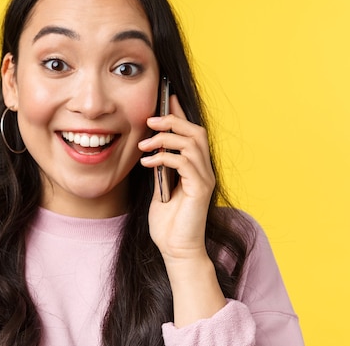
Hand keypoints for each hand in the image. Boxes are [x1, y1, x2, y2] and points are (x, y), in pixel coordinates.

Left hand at [138, 95, 215, 263]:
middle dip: (173, 120)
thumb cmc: (167, 223)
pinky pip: (185, 163)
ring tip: (145, 143)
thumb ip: (160, 168)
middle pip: (195, 131)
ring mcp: (204, 179)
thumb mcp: (160, 189)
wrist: (176, 250)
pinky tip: (148, 163)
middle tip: (150, 120)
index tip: (164, 98)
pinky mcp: (201, 189)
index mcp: (195, 167)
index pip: (190, 132)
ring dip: (166, 137)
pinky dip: (165, 157)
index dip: (179, 113)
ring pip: (192, 143)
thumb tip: (151, 148)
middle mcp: (203, 170)